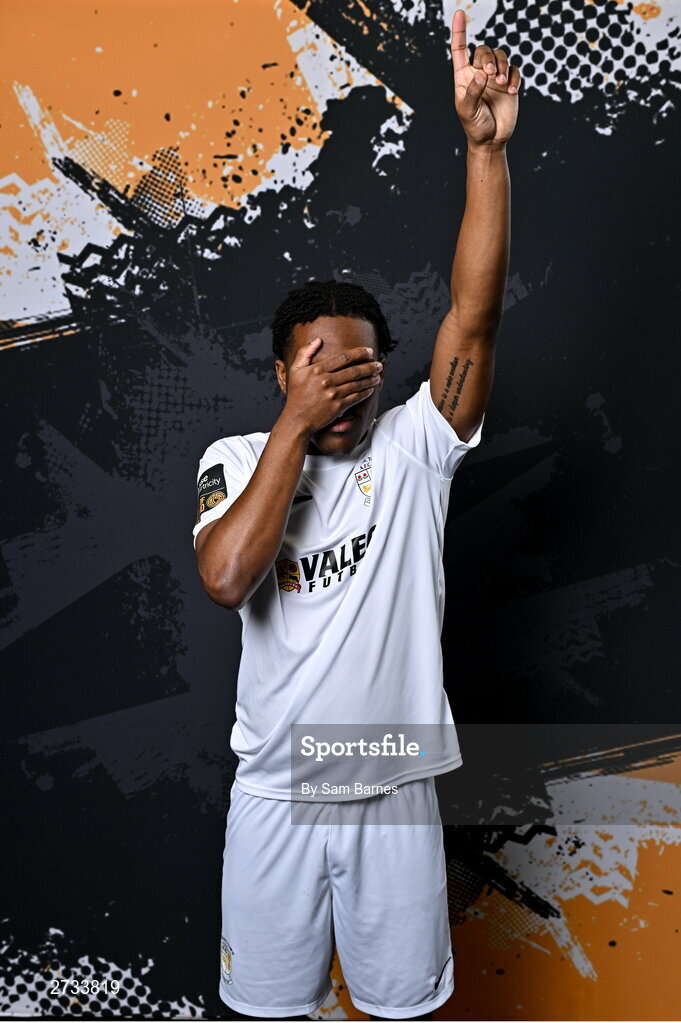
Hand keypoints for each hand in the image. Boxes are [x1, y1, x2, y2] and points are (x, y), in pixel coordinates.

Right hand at [281, 338, 381, 433]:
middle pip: (354, 370)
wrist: (297, 419)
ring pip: (357, 384)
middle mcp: (326, 381)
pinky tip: (371, 389)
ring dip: (370, 379)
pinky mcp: (338, 407)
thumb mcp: (294, 370)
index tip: (369, 351)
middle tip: (378, 364)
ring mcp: (333, 394)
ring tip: (378, 375)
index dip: (359, 353)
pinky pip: (355, 398)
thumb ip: (304, 353)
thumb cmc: (296, 395)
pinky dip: (365, 393)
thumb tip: (318, 340)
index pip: (343, 357)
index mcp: (317, 370)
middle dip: (369, 366)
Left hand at [450, 8, 519, 147]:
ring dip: (503, 66)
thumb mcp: (468, 112)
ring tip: (501, 85)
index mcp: (463, 76)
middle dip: (489, 58)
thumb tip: (480, 74)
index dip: (459, 31)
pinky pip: (514, 70)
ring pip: (501, 55)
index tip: (460, 12)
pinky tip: (511, 92)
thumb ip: (472, 92)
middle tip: (491, 75)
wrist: (491, 140)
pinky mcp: (509, 83)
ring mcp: (495, 77)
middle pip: (484, 50)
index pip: (459, 49)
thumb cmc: (474, 126)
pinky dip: (514, 78)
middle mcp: (479, 73)